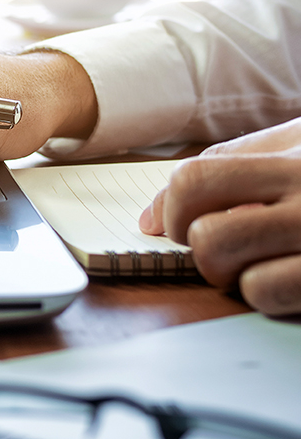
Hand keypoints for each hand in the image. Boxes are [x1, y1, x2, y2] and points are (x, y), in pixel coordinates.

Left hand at [139, 118, 300, 314]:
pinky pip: (261, 293)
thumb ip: (230, 163)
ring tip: (257, 257)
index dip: (170, 209)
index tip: (171, 224)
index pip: (195, 178)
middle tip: (221, 244)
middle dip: (197, 244)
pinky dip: (262, 291)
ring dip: (225, 268)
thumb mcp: (299, 145)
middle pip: (201, 228)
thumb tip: (152, 217)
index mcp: (295, 154)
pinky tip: (285, 277)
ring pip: (220, 259)